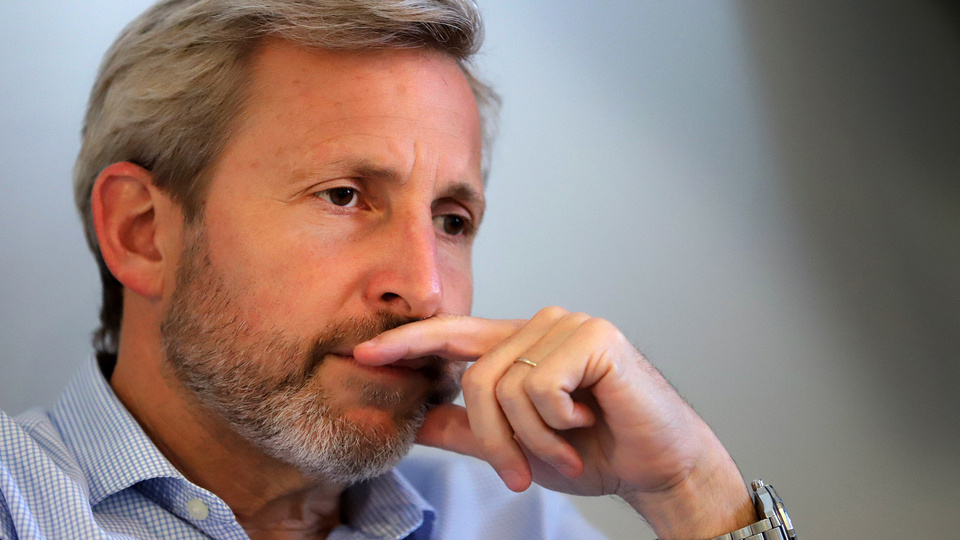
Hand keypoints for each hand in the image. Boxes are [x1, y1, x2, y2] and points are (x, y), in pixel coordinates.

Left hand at [353, 308, 755, 538]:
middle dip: (495, 440)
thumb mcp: (515, 444)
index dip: (408, 343)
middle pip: (475, 378)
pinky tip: (589, 420)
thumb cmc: (592, 451)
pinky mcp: (594, 336)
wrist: (656, 466)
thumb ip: (467, 428)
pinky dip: (558, 423)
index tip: (362, 355)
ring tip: (567, 447)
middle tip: (521, 475)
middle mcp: (539, 325)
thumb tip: (414, 420)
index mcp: (519, 345)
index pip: (453, 336)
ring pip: (506, 387)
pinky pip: (541, 388)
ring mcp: (567, 325)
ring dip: (533, 439)